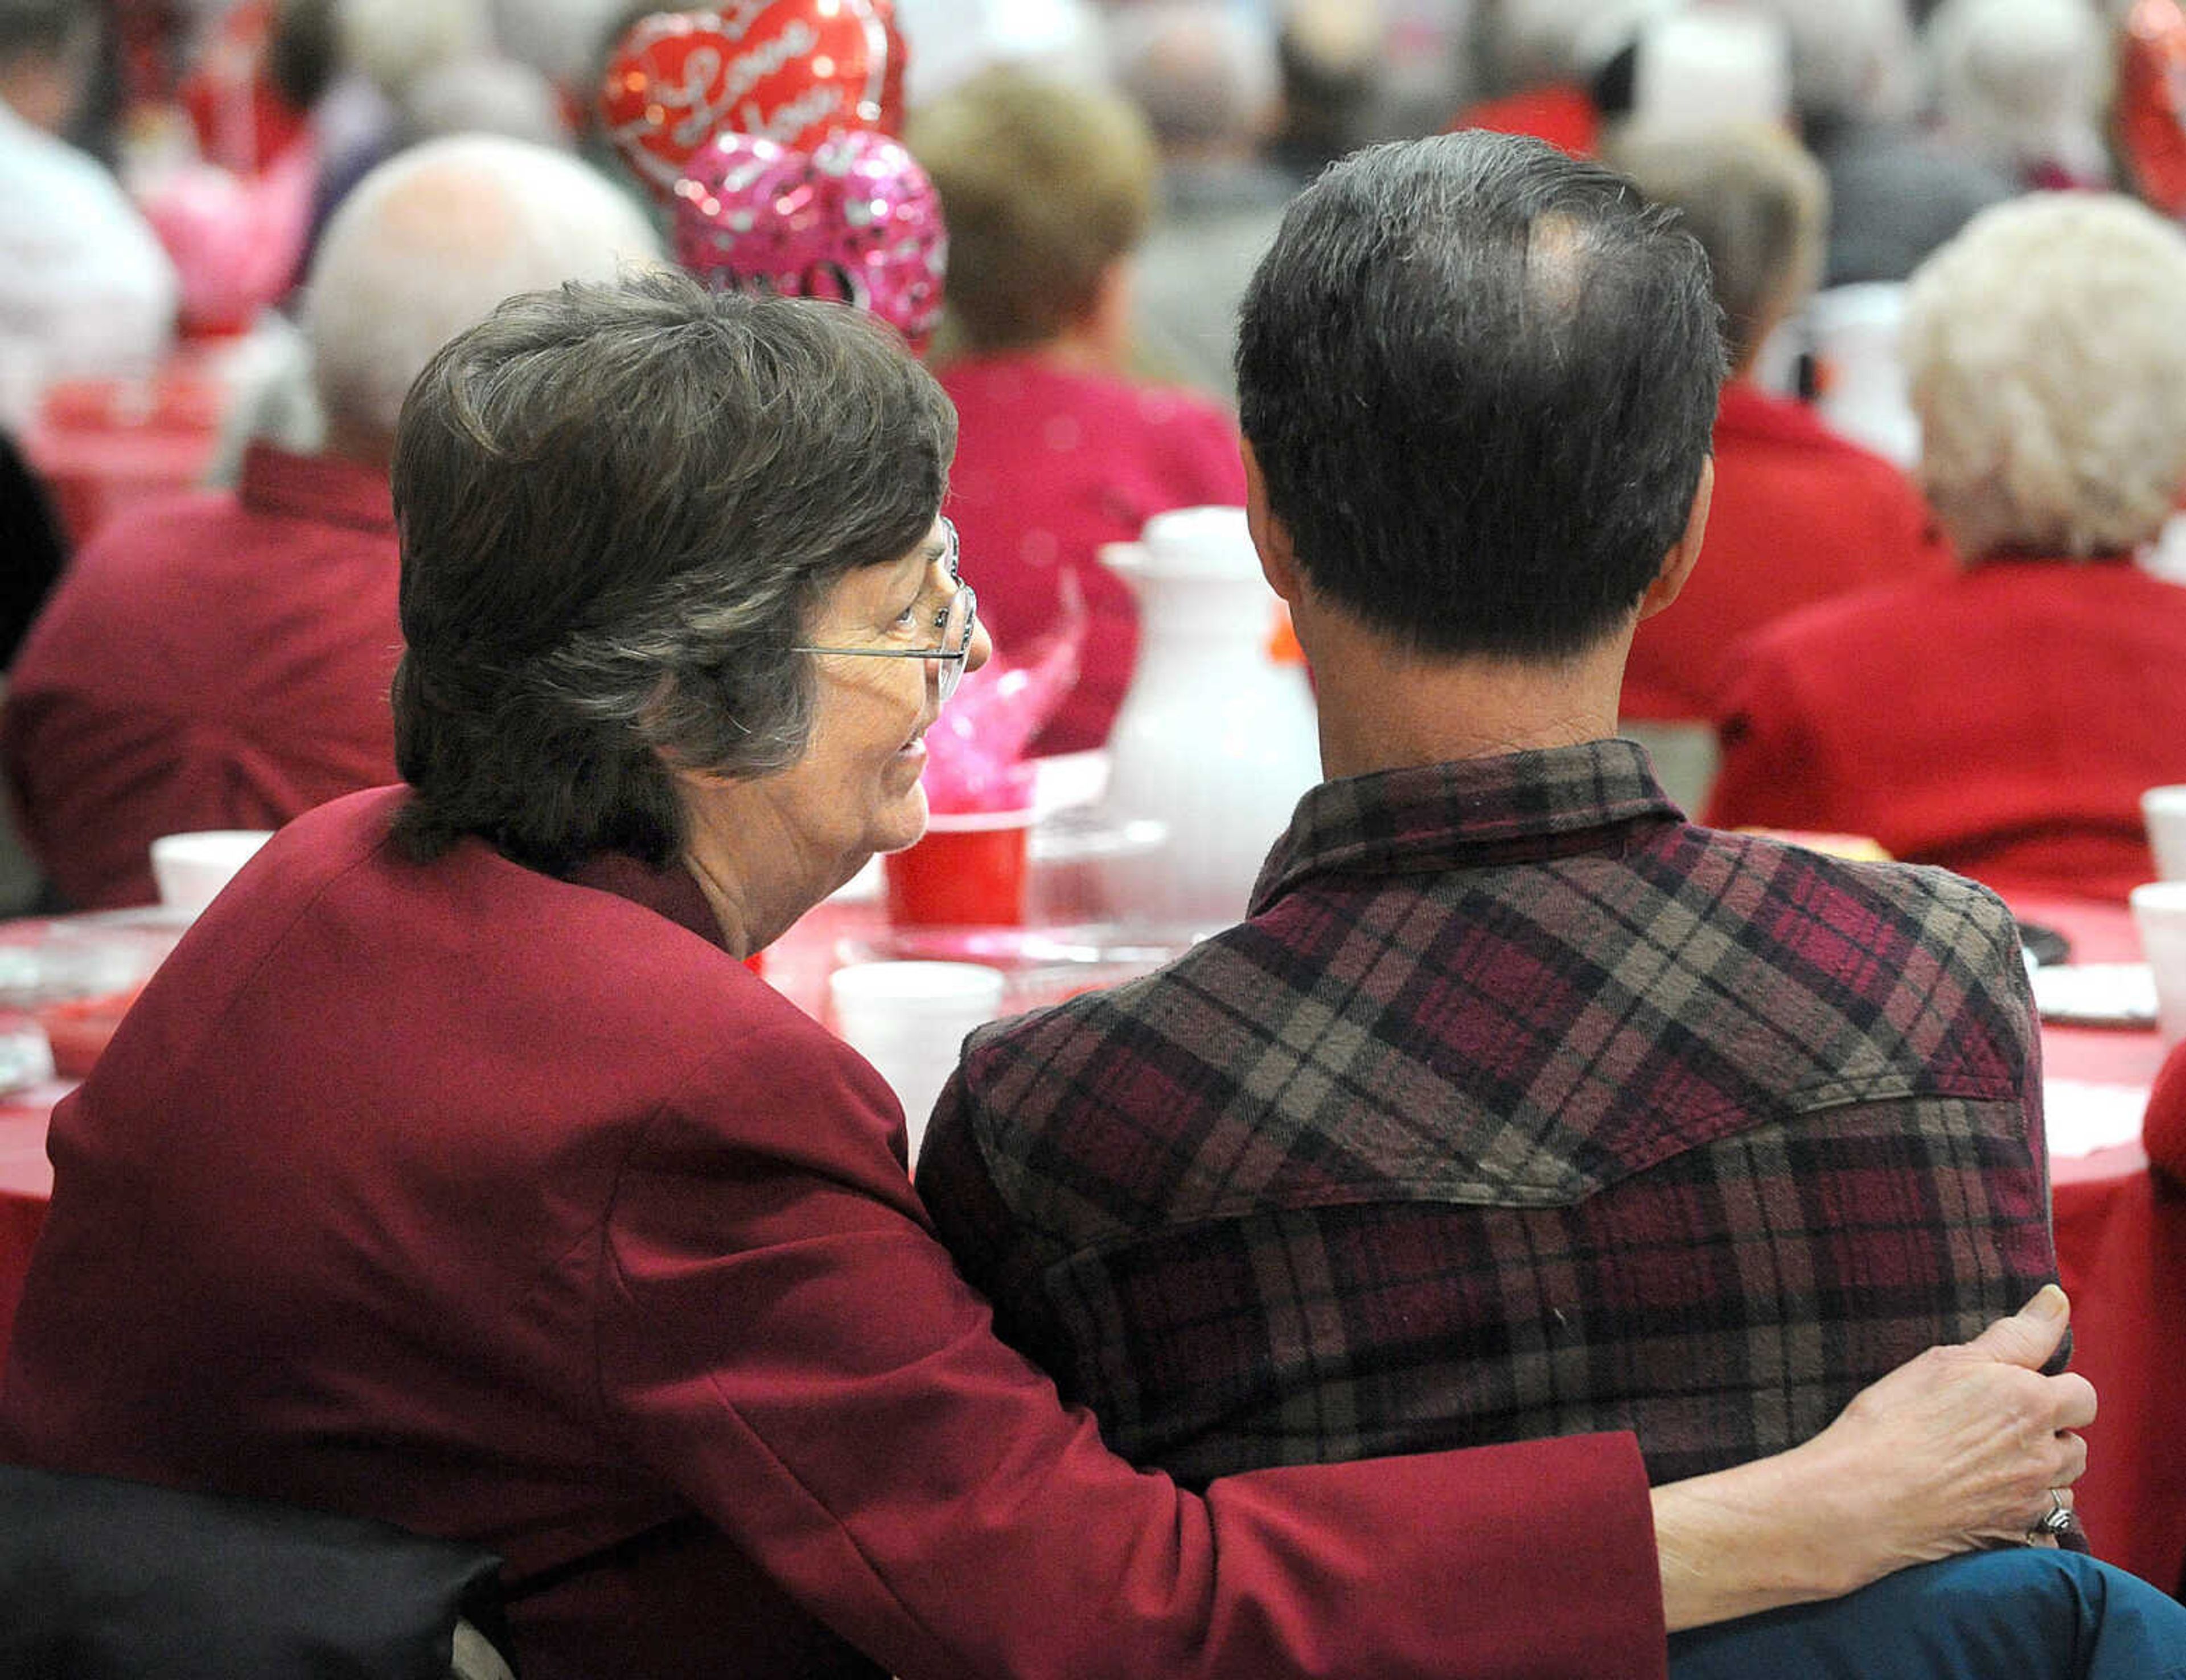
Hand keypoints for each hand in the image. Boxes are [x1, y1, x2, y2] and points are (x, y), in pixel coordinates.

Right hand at [1793, 1285, 2094, 1584]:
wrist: (1863, 1496)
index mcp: (2032, 1402)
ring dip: (2043, 1479)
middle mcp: (2044, 1454)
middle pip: (2077, 1446)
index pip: (2081, 1395)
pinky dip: (2029, 1520)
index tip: (2017, 1393)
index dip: (2053, 1391)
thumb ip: (2016, 1335)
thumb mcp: (1949, 1361)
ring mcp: (2031, 1501)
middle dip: (2052, 1438)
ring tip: (1993, 1470)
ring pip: (2064, 1489)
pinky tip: (1993, 1508)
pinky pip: (2046, 1531)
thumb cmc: (1897, 1419)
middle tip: (2000, 1433)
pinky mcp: (2015, 1538)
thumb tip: (2057, 1298)